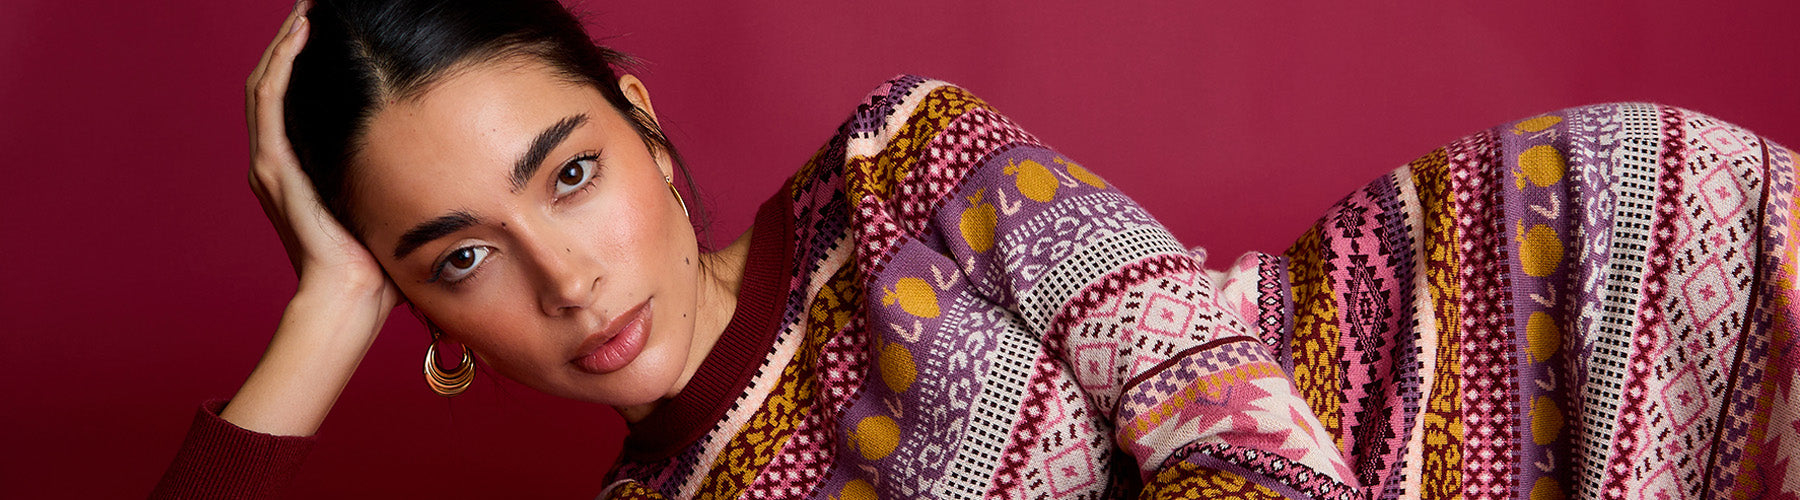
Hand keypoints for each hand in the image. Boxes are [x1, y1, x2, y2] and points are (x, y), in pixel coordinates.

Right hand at [221, 0, 398, 436]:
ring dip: (287, 40)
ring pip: (268, 82)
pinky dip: (284, 63)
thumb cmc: (379, 263)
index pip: (297, 97)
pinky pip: (271, 101)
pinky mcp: (276, 169)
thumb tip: (444, 154)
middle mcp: (278, 161)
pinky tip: (302, 34)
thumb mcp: (388, 203)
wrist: (352, 300)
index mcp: (301, 169)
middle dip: (295, 39)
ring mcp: (272, 164)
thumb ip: (397, 176)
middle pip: (276, 80)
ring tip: (307, 9)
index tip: (331, 26)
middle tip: (315, 5)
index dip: (306, 58)